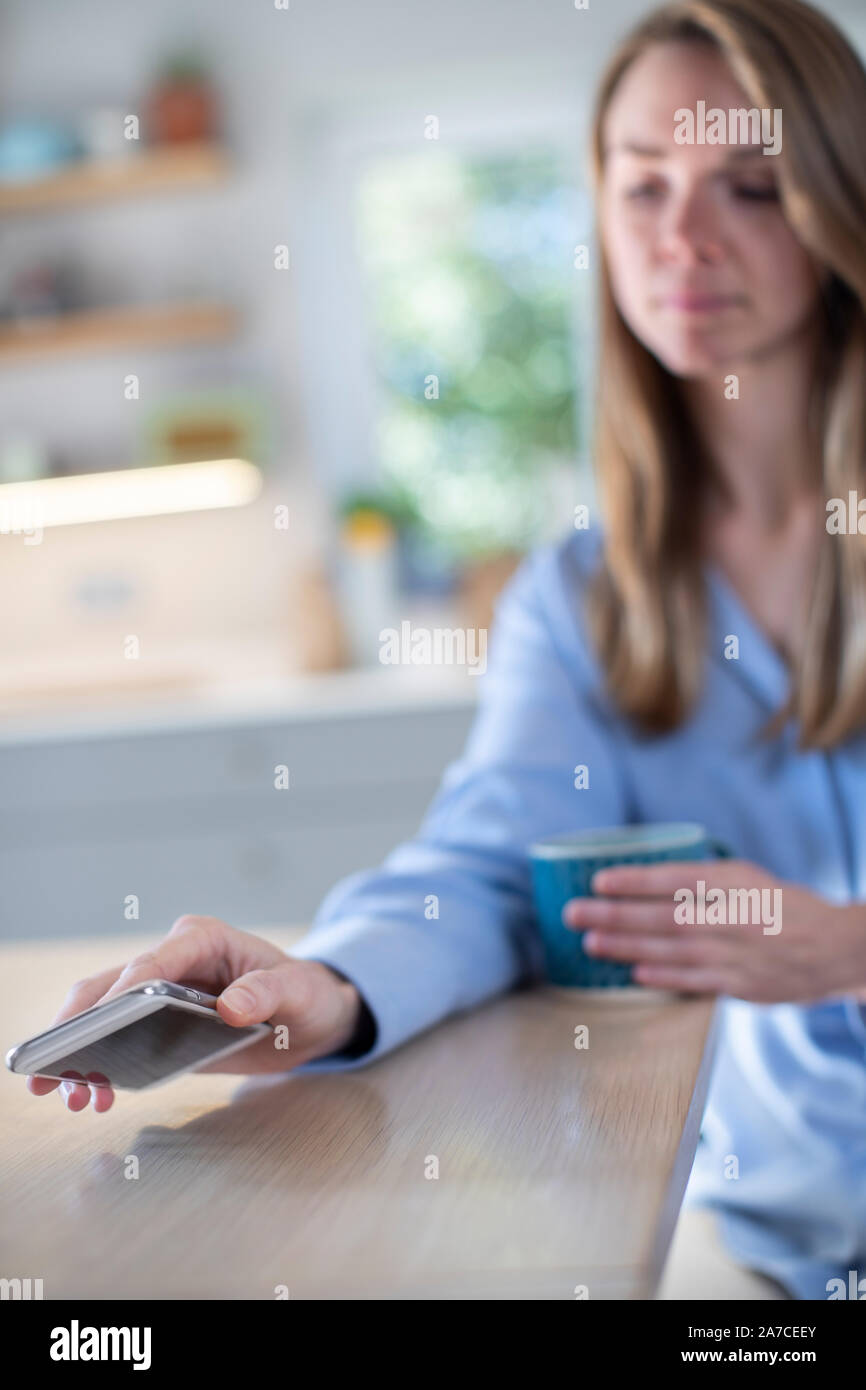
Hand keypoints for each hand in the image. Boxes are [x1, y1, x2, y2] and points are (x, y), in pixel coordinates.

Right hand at [26, 915, 363, 1112]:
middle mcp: (174, 960)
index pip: (152, 961)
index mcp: (203, 940)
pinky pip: (119, 1040)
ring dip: (80, 1050)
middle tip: (56, 1066)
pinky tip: (96, 1095)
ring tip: (71, 1094)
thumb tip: (232, 1006)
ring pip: (102, 1013)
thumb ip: (266, 993)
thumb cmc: (306, 992)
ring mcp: (161, 993)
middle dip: (79, 1024)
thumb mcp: (297, 990)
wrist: (311, 1016)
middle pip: (110, 986)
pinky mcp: (159, 1024)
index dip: (123, 990)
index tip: (99, 1021)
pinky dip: (101, 1066)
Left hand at [562, 860, 865, 1004]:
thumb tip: (645, 879)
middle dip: (616, 914)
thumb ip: (704, 880)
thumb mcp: (749, 879)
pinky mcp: (742, 986)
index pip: (679, 877)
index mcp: (738, 882)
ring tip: (590, 942)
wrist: (839, 950)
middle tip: (574, 912)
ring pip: (674, 951)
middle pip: (667, 915)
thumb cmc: (782, 907)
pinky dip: (664, 977)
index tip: (599, 878)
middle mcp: (737, 917)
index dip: (637, 878)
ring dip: (627, 947)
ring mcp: (739, 955)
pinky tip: (633, 972)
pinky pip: (695, 982)